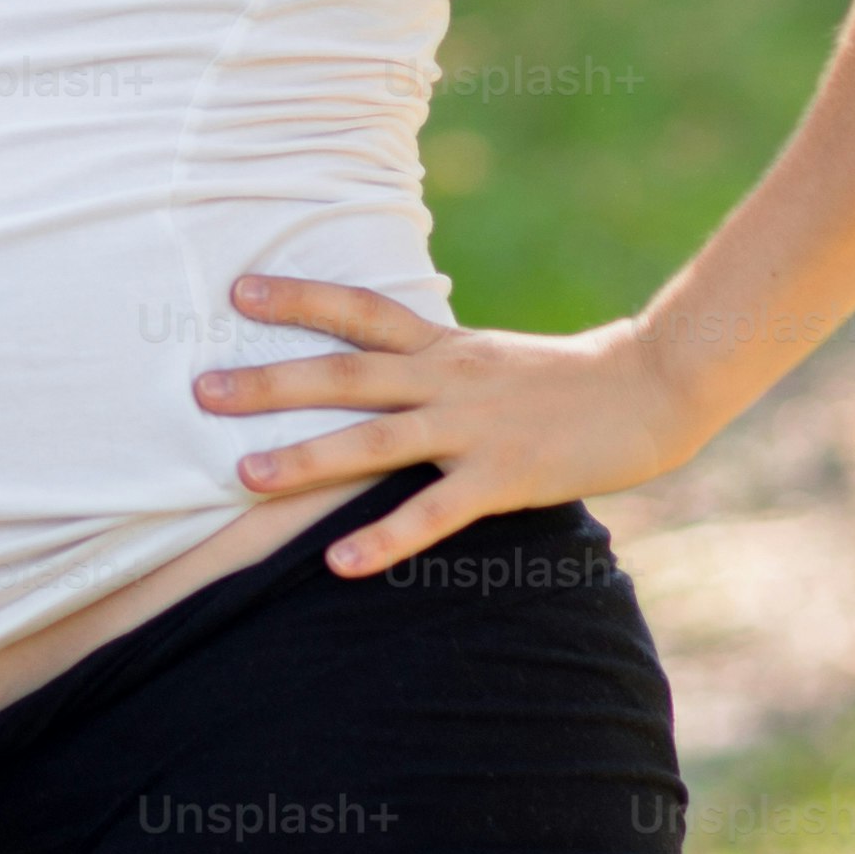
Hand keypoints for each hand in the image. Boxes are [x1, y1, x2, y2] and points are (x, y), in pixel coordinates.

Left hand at [191, 273, 708, 578]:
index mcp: (444, 346)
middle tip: (201, 389)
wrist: (653, 388)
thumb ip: (436, 368)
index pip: (359, 309)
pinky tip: (342, 564)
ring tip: (245, 475)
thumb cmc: (568, 381)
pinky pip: (434, 513)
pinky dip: (387, 539)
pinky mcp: (505, 477)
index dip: (299, 297)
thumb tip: (383, 375)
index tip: (237, 288)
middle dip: (271, 381)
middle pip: (345, 373)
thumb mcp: (489, 360)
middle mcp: (448, 379)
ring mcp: (474, 428)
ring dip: (307, 459)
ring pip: (376, 441)